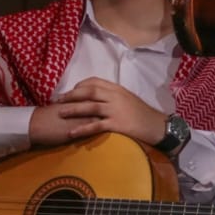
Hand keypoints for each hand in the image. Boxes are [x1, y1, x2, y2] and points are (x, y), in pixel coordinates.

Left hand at [37, 77, 167, 145]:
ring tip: (60, 113)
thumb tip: (95, 97)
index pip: (95, 81)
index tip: (69, 91)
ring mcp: (116, 110)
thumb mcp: (128, 99)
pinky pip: (96, 125)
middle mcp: (116, 96)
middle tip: (58, 101)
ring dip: (73, 109)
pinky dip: (82, 129)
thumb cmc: (141, 114)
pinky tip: (71, 133)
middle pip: (90, 92)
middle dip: (71, 95)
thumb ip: (112, 96)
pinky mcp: (117, 124)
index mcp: (118, 89)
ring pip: (90, 106)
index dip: (79, 85)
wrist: (156, 126)